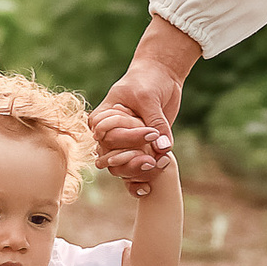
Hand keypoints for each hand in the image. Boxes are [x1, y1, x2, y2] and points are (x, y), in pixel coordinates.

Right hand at [91, 47, 189, 193]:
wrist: (161, 76)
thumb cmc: (148, 80)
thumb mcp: (149, 97)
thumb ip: (155, 122)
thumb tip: (164, 147)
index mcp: (102, 118)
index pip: (108, 137)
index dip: (129, 139)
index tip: (152, 134)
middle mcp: (108, 135)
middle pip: (112, 157)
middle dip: (133, 160)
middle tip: (154, 160)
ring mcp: (123, 145)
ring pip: (121, 168)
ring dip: (139, 171)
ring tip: (159, 165)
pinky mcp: (138, 151)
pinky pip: (132, 172)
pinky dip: (138, 182)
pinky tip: (147, 189)